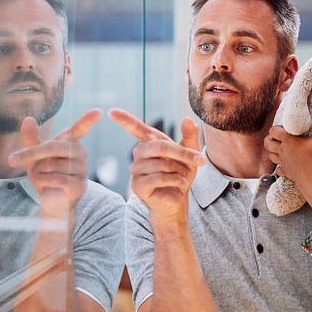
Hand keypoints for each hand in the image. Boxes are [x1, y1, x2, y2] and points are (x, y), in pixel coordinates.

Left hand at [8, 109, 101, 216]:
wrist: (51, 199)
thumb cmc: (45, 174)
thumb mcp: (34, 155)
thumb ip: (31, 138)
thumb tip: (28, 119)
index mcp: (71, 142)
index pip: (80, 128)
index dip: (88, 119)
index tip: (98, 111)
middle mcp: (80, 153)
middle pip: (53, 147)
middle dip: (31, 154)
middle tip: (11, 159)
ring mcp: (82, 169)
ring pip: (51, 165)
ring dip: (38, 173)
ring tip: (43, 178)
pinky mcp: (80, 184)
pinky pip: (56, 178)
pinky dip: (44, 183)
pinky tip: (48, 187)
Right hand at [108, 108, 203, 227]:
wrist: (178, 200)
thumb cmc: (181, 174)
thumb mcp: (190, 152)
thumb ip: (189, 134)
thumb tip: (187, 118)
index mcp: (149, 143)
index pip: (135, 128)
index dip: (124, 119)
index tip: (111, 111)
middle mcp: (139, 154)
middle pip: (159, 147)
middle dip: (182, 154)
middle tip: (199, 160)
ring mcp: (136, 170)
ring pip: (161, 164)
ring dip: (180, 170)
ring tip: (184, 177)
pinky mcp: (137, 186)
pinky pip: (158, 177)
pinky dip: (174, 180)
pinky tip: (178, 184)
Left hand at [264, 126, 311, 181]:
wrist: (308, 174)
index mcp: (287, 140)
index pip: (273, 131)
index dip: (274, 129)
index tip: (280, 129)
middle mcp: (281, 150)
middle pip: (267, 143)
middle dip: (269, 140)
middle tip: (274, 139)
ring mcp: (282, 161)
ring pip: (270, 156)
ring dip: (271, 153)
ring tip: (276, 151)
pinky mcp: (284, 171)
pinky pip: (278, 169)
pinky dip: (279, 168)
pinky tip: (283, 166)